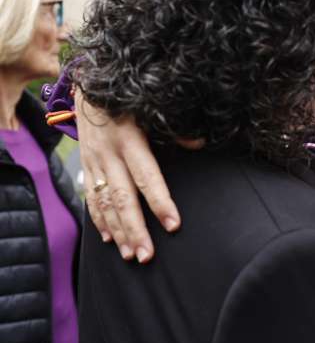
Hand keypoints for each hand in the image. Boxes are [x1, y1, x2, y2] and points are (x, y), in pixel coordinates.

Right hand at [77, 89, 180, 262]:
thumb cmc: (129, 98)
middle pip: (123, 199)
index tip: (173, 225)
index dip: (160, 202)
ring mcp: (94, 162)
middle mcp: (109, 155)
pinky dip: (99, 220)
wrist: (88, 86)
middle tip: (147, 256)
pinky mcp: (85, 166)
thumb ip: (175, 129)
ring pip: (105, 204)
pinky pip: (91, 198)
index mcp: (129, 140)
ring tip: (130, 255)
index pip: (148, 177)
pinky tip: (109, 239)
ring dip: (117, 232)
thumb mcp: (151, 108)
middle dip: (135, 230)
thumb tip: (200, 144)